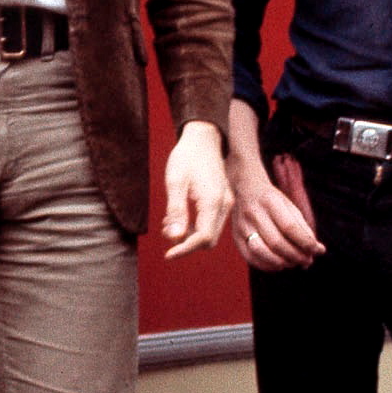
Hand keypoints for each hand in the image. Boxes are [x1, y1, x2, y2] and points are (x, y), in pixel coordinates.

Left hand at [161, 123, 231, 258]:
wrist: (203, 138)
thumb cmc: (186, 157)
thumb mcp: (175, 181)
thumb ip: (176, 211)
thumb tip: (174, 238)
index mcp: (213, 201)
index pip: (203, 238)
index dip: (184, 250)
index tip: (167, 255)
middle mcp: (224, 205)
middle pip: (209, 240)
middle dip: (186, 243)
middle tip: (166, 231)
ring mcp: (226, 203)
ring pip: (210, 233)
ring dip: (189, 235)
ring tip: (169, 222)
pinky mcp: (223, 201)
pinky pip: (211, 223)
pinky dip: (195, 227)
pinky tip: (179, 216)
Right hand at [233, 147, 322, 271]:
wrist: (245, 190)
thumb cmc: (273, 201)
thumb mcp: (289, 206)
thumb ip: (302, 228)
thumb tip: (315, 251)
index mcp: (270, 201)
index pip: (290, 227)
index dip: (306, 242)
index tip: (319, 251)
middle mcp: (253, 214)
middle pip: (277, 242)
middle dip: (296, 256)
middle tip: (307, 261)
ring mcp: (242, 227)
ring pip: (263, 253)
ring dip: (283, 262)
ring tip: (293, 262)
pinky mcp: (236, 238)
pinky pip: (252, 258)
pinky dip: (268, 266)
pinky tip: (279, 264)